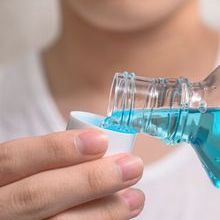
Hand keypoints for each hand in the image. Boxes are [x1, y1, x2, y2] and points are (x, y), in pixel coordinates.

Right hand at [0, 129, 144, 219]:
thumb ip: (44, 162)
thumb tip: (94, 147)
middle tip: (131, 166)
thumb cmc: (18, 185)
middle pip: (38, 195)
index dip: (57, 148)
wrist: (10, 214)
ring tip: (135, 198)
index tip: (100, 140)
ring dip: (104, 211)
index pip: (14, 158)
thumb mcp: (18, 170)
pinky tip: (117, 218)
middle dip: (90, 179)